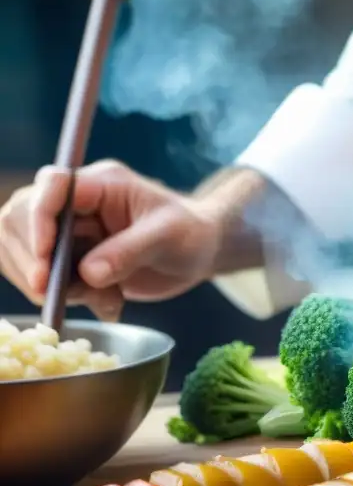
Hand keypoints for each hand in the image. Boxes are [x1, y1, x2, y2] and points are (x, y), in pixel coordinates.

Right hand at [0, 160, 222, 320]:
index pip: (52, 185)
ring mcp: (68, 229)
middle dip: (32, 259)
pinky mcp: (69, 256)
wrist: (199, 251)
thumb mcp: (169, 237)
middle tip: (55, 293)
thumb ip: (129, 251)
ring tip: (101, 297)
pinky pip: (42, 275)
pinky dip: (64, 296)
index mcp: (102, 183)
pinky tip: (105, 301)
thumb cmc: (190, 233)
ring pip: (22, 250)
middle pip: (20, 217)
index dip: (38, 219)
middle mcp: (77, 202)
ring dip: (49, 283)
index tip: (45, 257)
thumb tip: (89, 273)